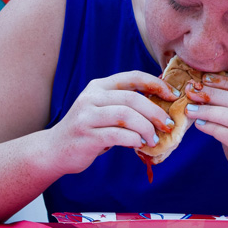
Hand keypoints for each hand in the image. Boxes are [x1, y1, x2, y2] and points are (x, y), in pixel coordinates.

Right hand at [47, 71, 179, 175]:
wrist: (54, 150)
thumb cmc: (87, 130)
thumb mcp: (102, 109)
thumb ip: (124, 104)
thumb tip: (161, 102)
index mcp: (99, 86)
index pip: (132, 77)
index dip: (156, 84)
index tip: (173, 95)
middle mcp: (91, 97)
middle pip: (133, 98)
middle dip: (155, 111)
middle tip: (168, 124)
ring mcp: (87, 116)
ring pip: (126, 116)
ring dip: (146, 128)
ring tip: (153, 138)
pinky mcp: (87, 136)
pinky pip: (118, 135)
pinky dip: (134, 140)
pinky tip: (139, 145)